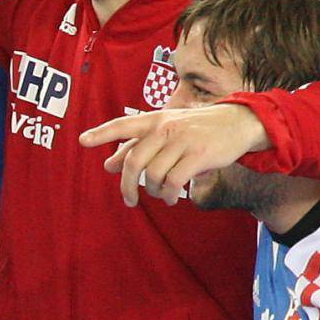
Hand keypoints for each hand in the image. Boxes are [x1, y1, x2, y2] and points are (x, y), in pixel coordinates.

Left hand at [78, 103, 268, 205]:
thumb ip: (138, 145)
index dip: (102, 133)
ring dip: (153, 191)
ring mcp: (182, 141)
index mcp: (155, 120)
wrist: (238, 123)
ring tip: (160, 194)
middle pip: (134, 161)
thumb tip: (107, 164)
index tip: (82, 141)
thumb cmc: (197, 128)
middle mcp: (165, 128)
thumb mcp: (167, 130)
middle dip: (127, 185)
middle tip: (129, 200)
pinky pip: (173, 182)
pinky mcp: (198, 156)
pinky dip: (168, 194)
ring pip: (153, 174)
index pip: (123, 124)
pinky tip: (170, 198)